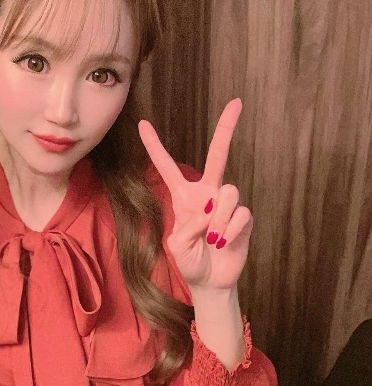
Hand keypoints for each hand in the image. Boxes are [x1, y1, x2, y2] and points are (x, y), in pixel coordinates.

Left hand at [138, 98, 252, 290]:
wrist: (211, 282)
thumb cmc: (190, 262)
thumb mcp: (176, 247)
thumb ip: (187, 228)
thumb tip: (208, 211)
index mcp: (184, 196)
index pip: (167, 166)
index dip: (154, 145)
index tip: (142, 124)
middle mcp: (207, 194)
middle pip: (218, 154)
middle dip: (227, 128)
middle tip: (236, 102)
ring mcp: (227, 204)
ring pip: (230, 192)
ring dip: (219, 219)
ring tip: (213, 240)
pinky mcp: (243, 218)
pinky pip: (240, 213)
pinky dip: (230, 230)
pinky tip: (224, 243)